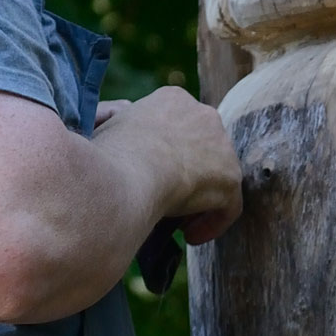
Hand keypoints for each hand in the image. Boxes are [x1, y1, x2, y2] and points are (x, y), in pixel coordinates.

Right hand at [100, 86, 241, 243]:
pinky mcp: (230, 177)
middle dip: (188, 171)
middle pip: (202, 147)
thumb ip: (114, 122)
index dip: (167, 152)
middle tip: (166, 196)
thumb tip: (114, 119)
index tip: (153, 174)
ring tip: (177, 221)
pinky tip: (189, 236)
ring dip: (199, 198)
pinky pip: (227, 206)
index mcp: (172, 99)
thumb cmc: (108, 151)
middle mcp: (202, 114)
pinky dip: (211, 223)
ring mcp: (221, 145)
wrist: (129, 169)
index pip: (178, 125)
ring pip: (216, 176)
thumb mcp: (104, 127)